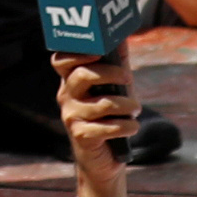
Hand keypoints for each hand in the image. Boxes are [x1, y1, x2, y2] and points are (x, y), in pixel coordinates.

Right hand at [60, 54, 143, 196]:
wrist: (104, 160)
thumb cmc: (108, 118)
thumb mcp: (112, 88)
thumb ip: (116, 63)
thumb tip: (122, 36)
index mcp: (70, 82)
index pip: (61, 61)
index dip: (77, 53)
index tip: (98, 51)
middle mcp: (66, 97)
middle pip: (82, 75)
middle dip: (110, 73)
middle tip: (129, 79)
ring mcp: (72, 117)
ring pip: (102, 103)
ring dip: (126, 105)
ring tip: (136, 108)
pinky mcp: (82, 136)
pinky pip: (108, 126)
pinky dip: (126, 125)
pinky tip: (133, 126)